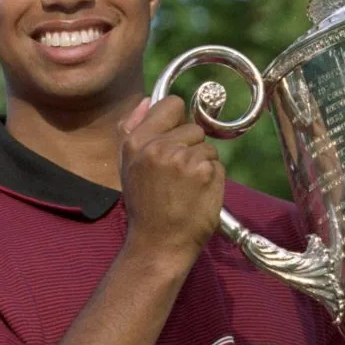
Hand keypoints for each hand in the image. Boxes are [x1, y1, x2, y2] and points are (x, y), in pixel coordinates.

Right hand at [118, 96, 224, 265]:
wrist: (158, 245)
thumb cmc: (145, 207)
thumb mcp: (127, 166)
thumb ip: (132, 129)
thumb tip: (148, 100)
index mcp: (137, 142)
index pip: (171, 105)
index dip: (177, 121)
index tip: (175, 141)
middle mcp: (159, 147)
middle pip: (194, 128)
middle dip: (191, 148)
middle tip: (177, 176)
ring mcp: (184, 160)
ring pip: (208, 147)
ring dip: (202, 165)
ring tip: (186, 188)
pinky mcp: (206, 174)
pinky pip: (218, 164)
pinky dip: (213, 179)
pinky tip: (198, 195)